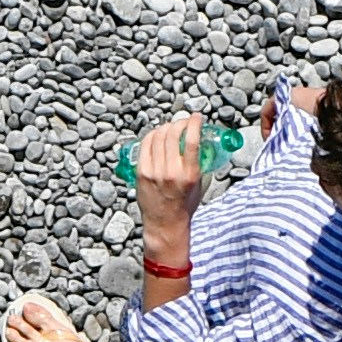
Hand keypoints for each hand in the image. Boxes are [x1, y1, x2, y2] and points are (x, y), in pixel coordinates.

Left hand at [133, 113, 208, 227]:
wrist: (165, 223)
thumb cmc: (184, 205)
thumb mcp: (199, 185)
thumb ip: (198, 163)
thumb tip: (197, 142)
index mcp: (189, 175)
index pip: (191, 141)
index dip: (194, 124)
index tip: (197, 117)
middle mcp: (171, 172)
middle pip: (172, 135)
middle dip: (179, 123)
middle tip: (183, 122)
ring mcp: (154, 171)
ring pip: (157, 137)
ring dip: (166, 127)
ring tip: (171, 127)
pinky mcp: (141, 172)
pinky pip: (145, 145)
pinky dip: (152, 135)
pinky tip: (157, 134)